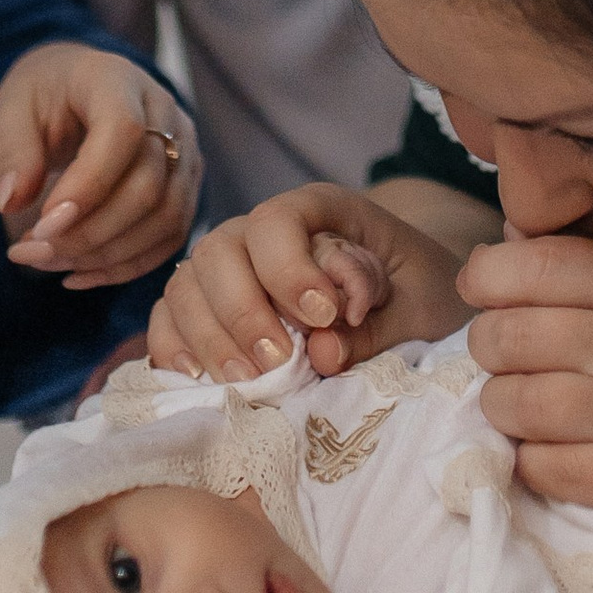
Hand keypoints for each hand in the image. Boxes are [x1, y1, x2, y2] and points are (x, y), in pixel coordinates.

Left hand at [0, 43, 199, 288]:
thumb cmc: (43, 97)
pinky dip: (126, 266)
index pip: (124, 132)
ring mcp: (185, 150)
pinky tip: (79, 273)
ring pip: (166, 218)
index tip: (41, 224)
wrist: (76, 88)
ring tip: (49, 263)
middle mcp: (165, 113)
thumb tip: (11, 202)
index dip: (88, 186)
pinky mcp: (186, 186)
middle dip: (89, 233)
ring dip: (106, 255)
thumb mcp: (11, 111)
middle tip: (32, 252)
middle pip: (149, 186)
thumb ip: (13, 151)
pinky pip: (170, 237)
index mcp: (117, 81)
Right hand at [147, 184, 472, 381]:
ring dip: (209, 335)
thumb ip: (380, 323)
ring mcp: (231, 267)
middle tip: (278, 361)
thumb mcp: (422, 304)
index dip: (288, 267)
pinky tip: (198, 379)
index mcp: (321, 210)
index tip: (323, 315)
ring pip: (188, 282)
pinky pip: (169, 316)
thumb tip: (322, 351)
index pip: (278, 219)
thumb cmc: (422, 292)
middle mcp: (264, 230)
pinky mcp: (211, 308)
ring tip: (248, 381)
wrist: (417, 300)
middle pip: (220, 250)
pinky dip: (174, 345)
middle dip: (243, 310)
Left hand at [458, 234, 592, 526]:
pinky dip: (528, 459)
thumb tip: (498, 252)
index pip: (535, 265)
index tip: (481, 292)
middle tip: (504, 357)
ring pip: (516, 405)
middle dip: (488, 347)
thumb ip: (587, 267)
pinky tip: (545, 449)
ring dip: (500, 406)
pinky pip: (543, 468)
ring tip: (519, 405)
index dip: (485, 277)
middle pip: (510, 337)